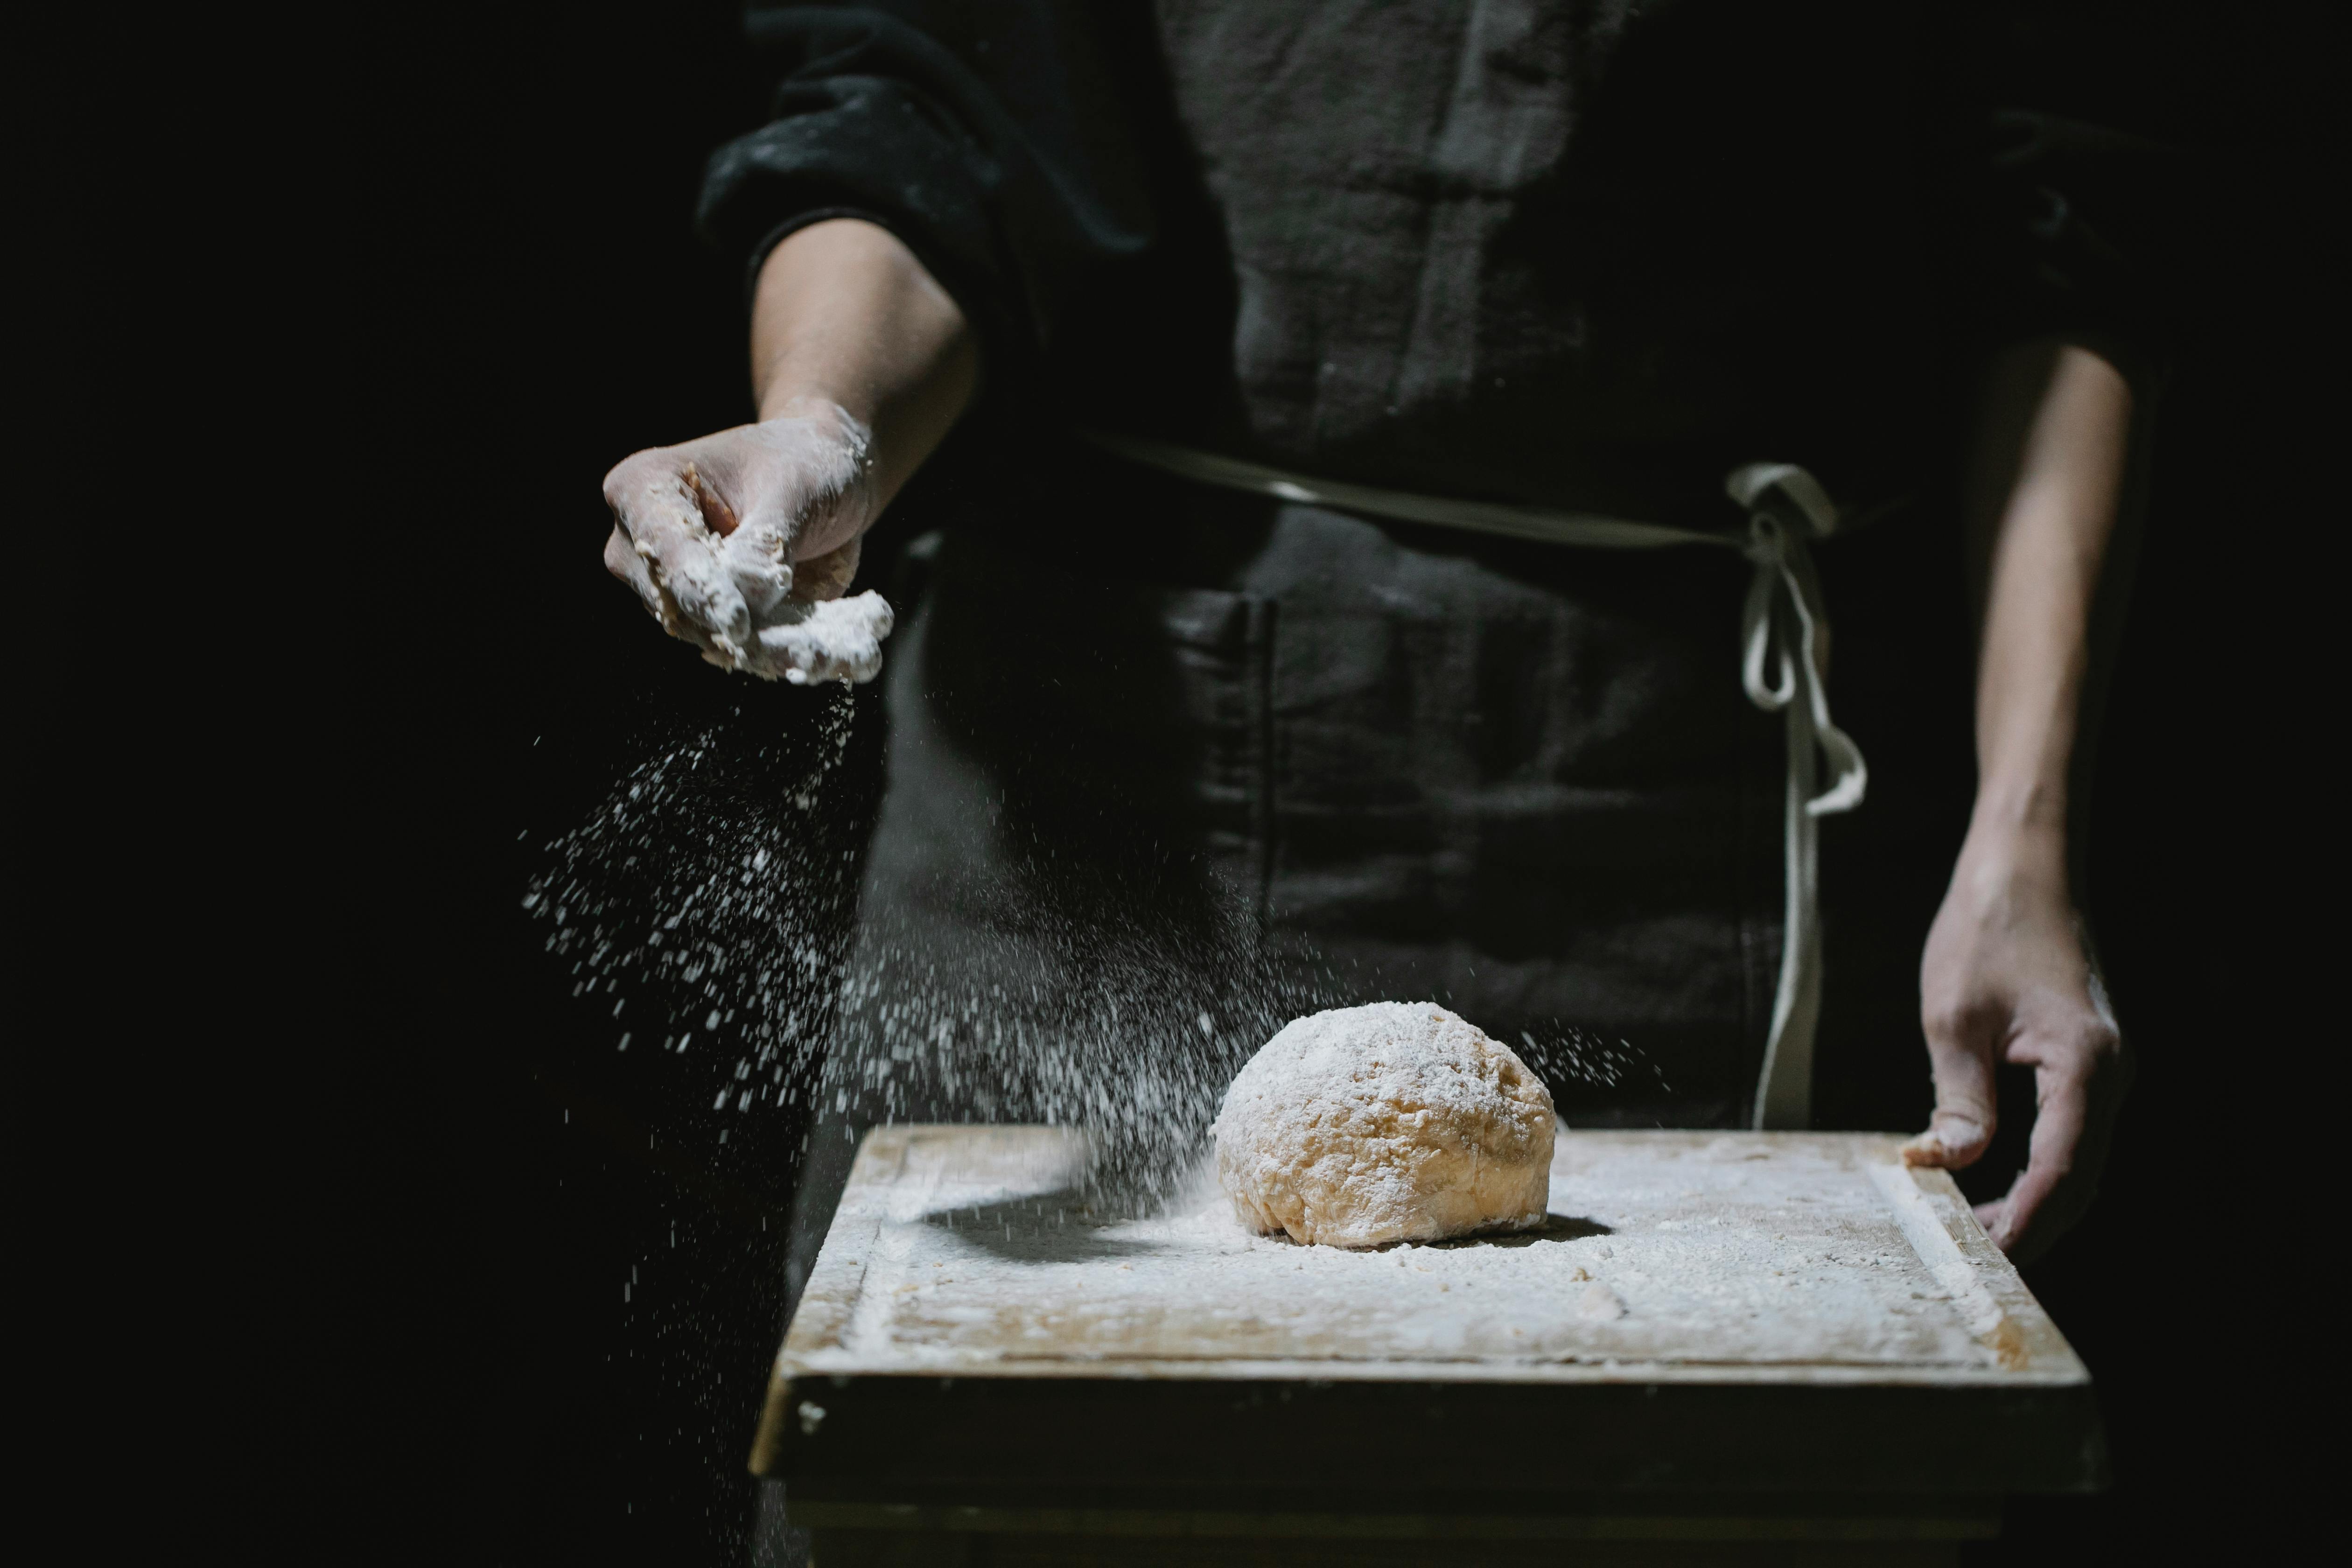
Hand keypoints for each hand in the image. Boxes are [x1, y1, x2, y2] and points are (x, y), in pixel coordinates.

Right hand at [600, 397, 892, 683]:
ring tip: (833, 657)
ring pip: (719, 641)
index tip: (738, 623)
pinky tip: (847, 660)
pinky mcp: (718, 621)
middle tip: (804, 655)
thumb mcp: (792, 486)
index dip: (701, 589)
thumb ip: (766, 540)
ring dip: (780, 654)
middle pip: (682, 608)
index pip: (664, 550)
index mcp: (643, 489)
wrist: (828, 474)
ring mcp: (680, 591)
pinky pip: (752, 651)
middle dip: (746, 637)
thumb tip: (751, 600)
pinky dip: (799, 657)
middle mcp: (646, 547)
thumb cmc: (802, 461)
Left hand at [1905, 823, 2127, 1260]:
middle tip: (1976, 1262)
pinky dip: (2040, 1171)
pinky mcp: (2087, 1064)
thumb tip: (1946, 1165)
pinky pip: (2072, 1135)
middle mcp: (2109, 1073)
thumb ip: (1958, 1097)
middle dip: (2034, 1224)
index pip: (2060, 1166)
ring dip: (2037, 1202)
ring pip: (2079, 1161)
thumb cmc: (1986, 930)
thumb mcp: (1953, 1017)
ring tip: (1980, 1236)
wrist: (2025, 871)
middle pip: (2079, 1177)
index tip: (1988, 1256)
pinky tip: (1998, 1187)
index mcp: (2083, 1063)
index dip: (2025, 1218)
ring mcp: (2105, 1070)